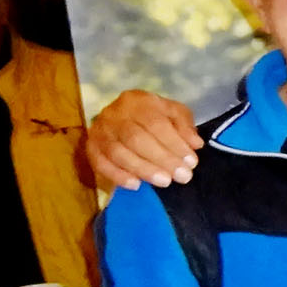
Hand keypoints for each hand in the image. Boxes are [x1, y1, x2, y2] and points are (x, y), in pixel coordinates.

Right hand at [88, 88, 202, 189]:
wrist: (124, 116)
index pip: (155, 123)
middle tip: (182, 176)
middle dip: (161, 159)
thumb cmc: (154, 116)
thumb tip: (195, 144)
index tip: (191, 162)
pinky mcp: (91, 147)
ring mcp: (99, 131)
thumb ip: (185, 127)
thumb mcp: (174, 114)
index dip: (173, 144)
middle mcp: (114, 114)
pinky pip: (100, 163)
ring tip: (165, 182)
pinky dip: (117, 175)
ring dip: (143, 169)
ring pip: (118, 152)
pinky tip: (136, 185)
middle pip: (135, 138)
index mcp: (137, 101)